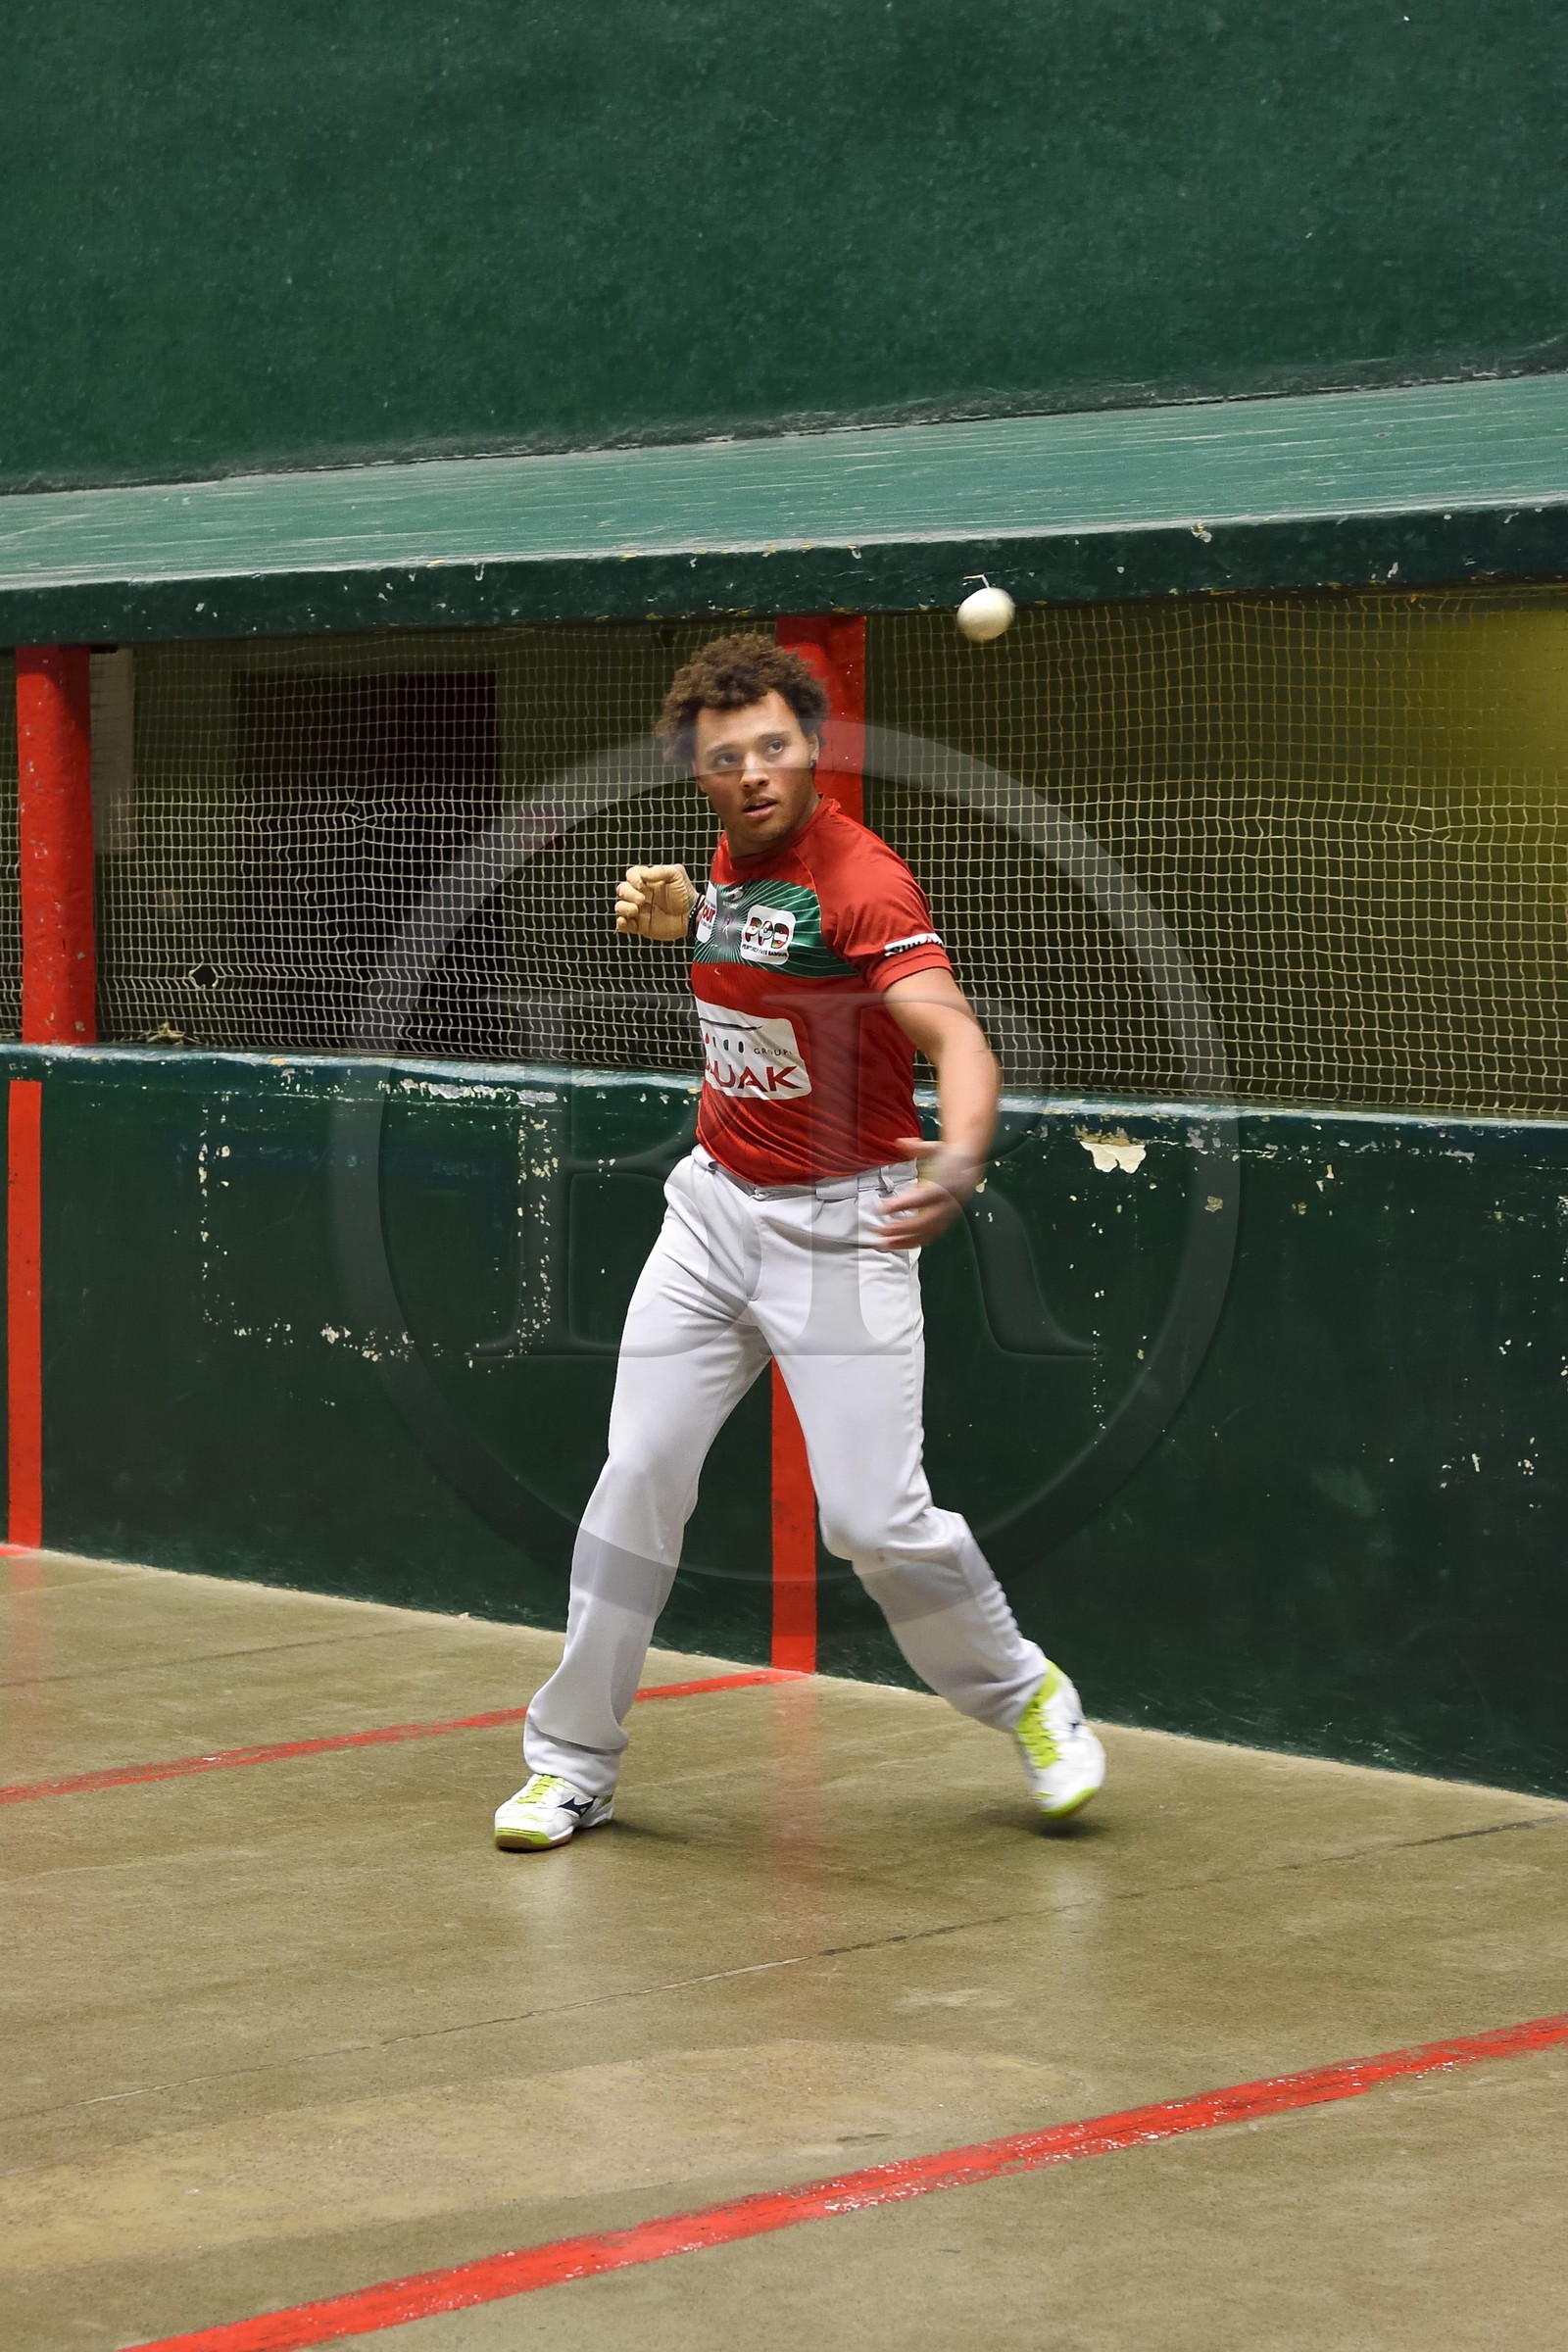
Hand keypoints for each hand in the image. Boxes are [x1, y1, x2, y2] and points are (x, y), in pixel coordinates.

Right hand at [614, 864, 697, 939]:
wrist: (692, 916)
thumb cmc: (686, 894)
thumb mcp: (676, 875)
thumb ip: (660, 870)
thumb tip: (643, 875)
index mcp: (647, 881)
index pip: (631, 875)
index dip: (633, 878)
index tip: (642, 884)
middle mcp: (641, 895)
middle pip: (622, 889)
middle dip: (628, 893)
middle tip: (642, 900)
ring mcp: (639, 911)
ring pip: (619, 907)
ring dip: (624, 907)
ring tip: (636, 910)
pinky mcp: (640, 926)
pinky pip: (623, 925)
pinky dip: (621, 923)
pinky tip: (627, 921)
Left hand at [873, 1137, 983, 1251]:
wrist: (969, 1169)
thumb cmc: (949, 1159)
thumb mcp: (935, 1148)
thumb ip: (917, 1147)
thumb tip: (900, 1142)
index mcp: (945, 1185)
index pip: (921, 1198)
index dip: (902, 1205)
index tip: (883, 1207)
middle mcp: (947, 1204)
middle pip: (923, 1221)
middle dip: (901, 1228)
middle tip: (879, 1229)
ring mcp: (946, 1217)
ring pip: (926, 1233)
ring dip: (904, 1241)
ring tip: (883, 1243)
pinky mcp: (944, 1224)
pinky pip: (929, 1237)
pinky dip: (912, 1243)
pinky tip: (896, 1245)